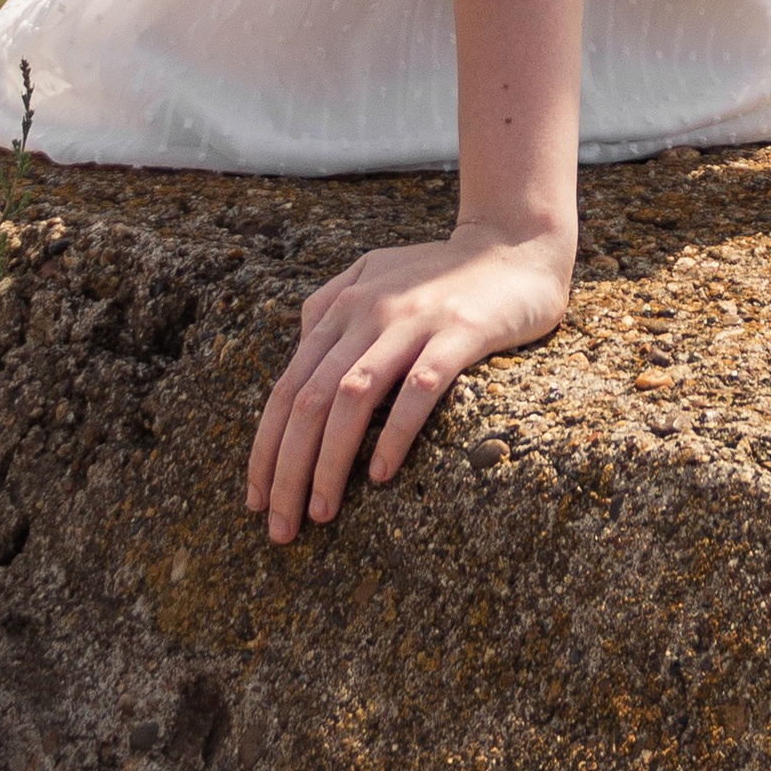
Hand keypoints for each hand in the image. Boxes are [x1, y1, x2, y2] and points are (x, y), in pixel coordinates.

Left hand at [246, 222, 573, 544]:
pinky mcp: (459, 333)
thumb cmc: (443, 270)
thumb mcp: (375, 272)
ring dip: (329, 461)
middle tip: (279, 526)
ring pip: (352, 396)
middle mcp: (369, 311)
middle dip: (287, 469)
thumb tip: (299, 348)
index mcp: (344, 306)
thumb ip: (332, 303)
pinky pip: (417, 388)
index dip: (265, 446)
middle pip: (310, 399)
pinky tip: (380, 474)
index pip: (287, 386)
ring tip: (321, 512)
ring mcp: (414, 320)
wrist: (516, 244)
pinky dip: (393, 433)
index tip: (254, 498)